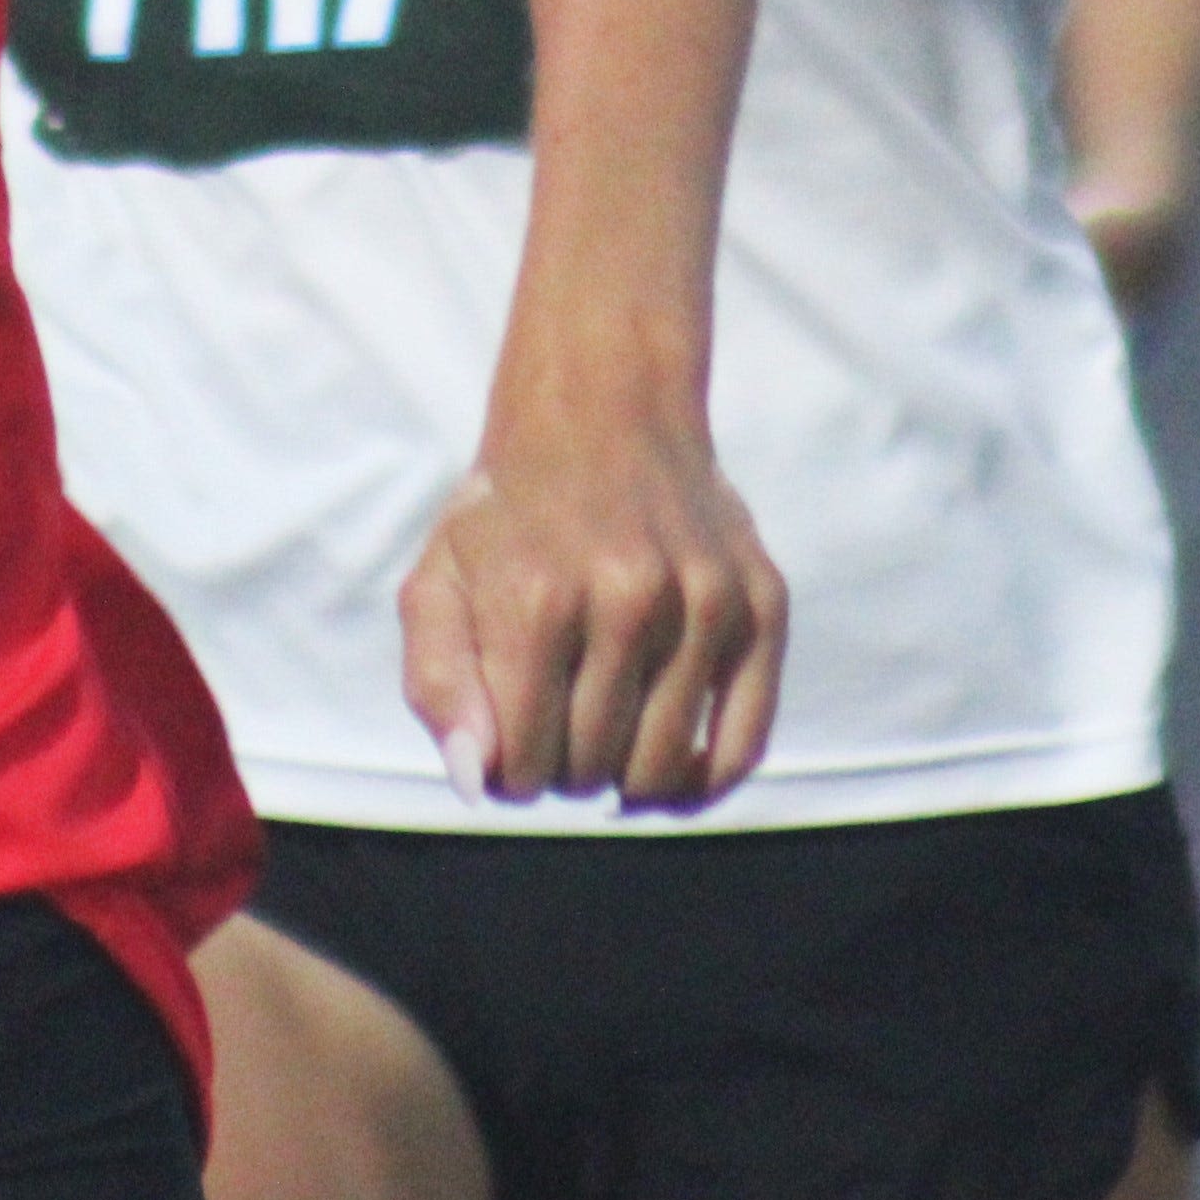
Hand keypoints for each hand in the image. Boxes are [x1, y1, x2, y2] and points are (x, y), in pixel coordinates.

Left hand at [395, 376, 787, 810]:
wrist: (605, 416)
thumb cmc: (509, 520)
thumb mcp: (439, 584)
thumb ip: (438, 684)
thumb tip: (473, 780)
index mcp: (537, 597)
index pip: (521, 761)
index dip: (505, 774)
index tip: (505, 746)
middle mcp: (628, 597)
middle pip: (589, 768)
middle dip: (560, 771)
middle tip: (554, 729)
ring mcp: (705, 601)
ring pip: (661, 767)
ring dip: (622, 779)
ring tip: (602, 740)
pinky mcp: (761, 605)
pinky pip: (742, 745)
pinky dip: (701, 783)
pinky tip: (670, 777)